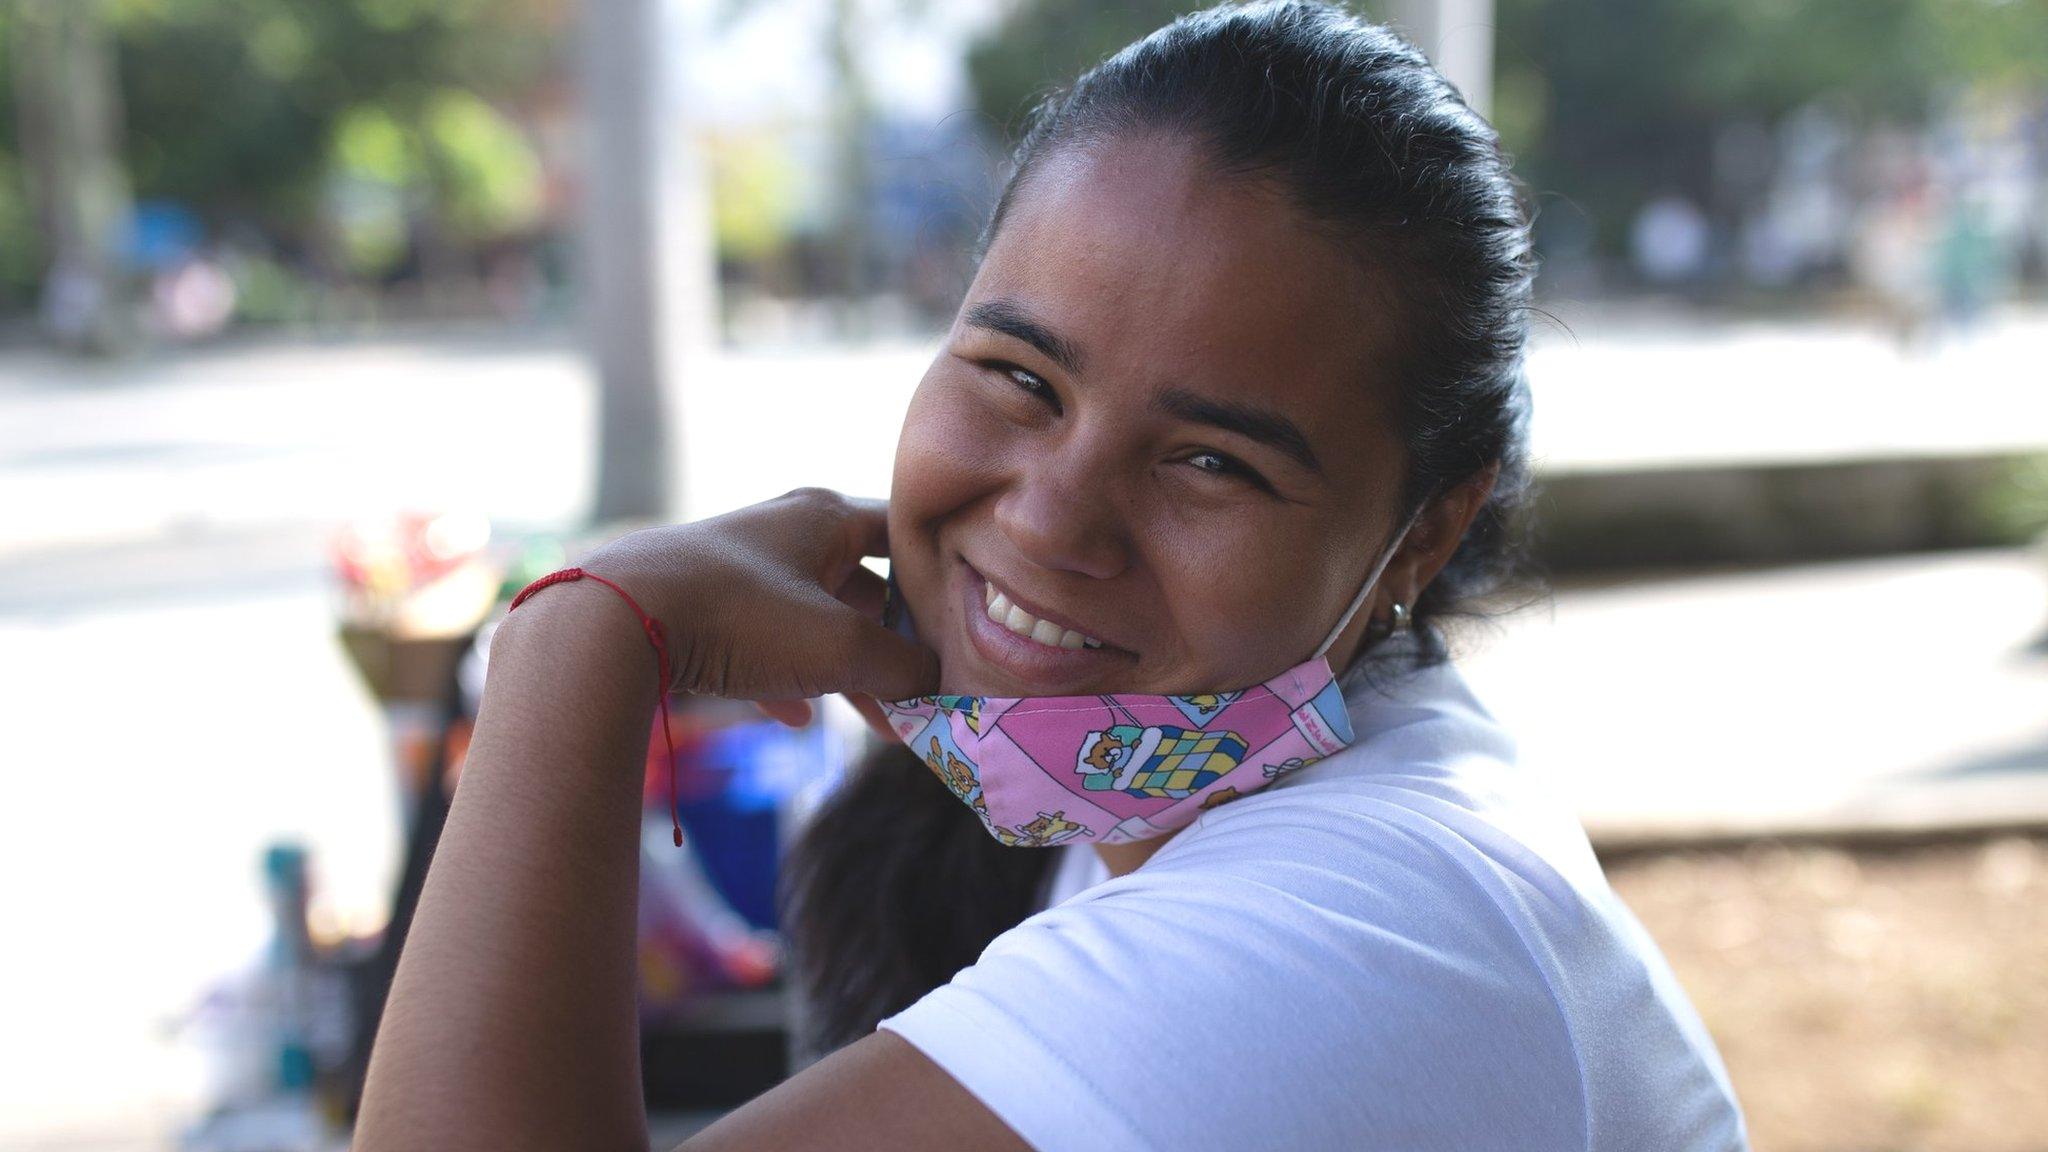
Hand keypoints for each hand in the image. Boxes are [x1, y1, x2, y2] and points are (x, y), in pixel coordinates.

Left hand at [578, 489, 937, 723]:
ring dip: (847, 669)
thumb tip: (942, 685)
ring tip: (877, 724)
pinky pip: (761, 644)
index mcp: (826, 516)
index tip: (965, 630)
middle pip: (864, 584)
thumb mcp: (842, 647)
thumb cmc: (739, 618)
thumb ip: (905, 667)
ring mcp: (739, 569)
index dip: (942, 578)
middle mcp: (785, 531)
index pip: (908, 532)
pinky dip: (788, 678)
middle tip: (925, 694)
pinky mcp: (699, 609)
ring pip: (814, 619)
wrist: (611, 625)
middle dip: (896, 644)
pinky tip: (796, 719)